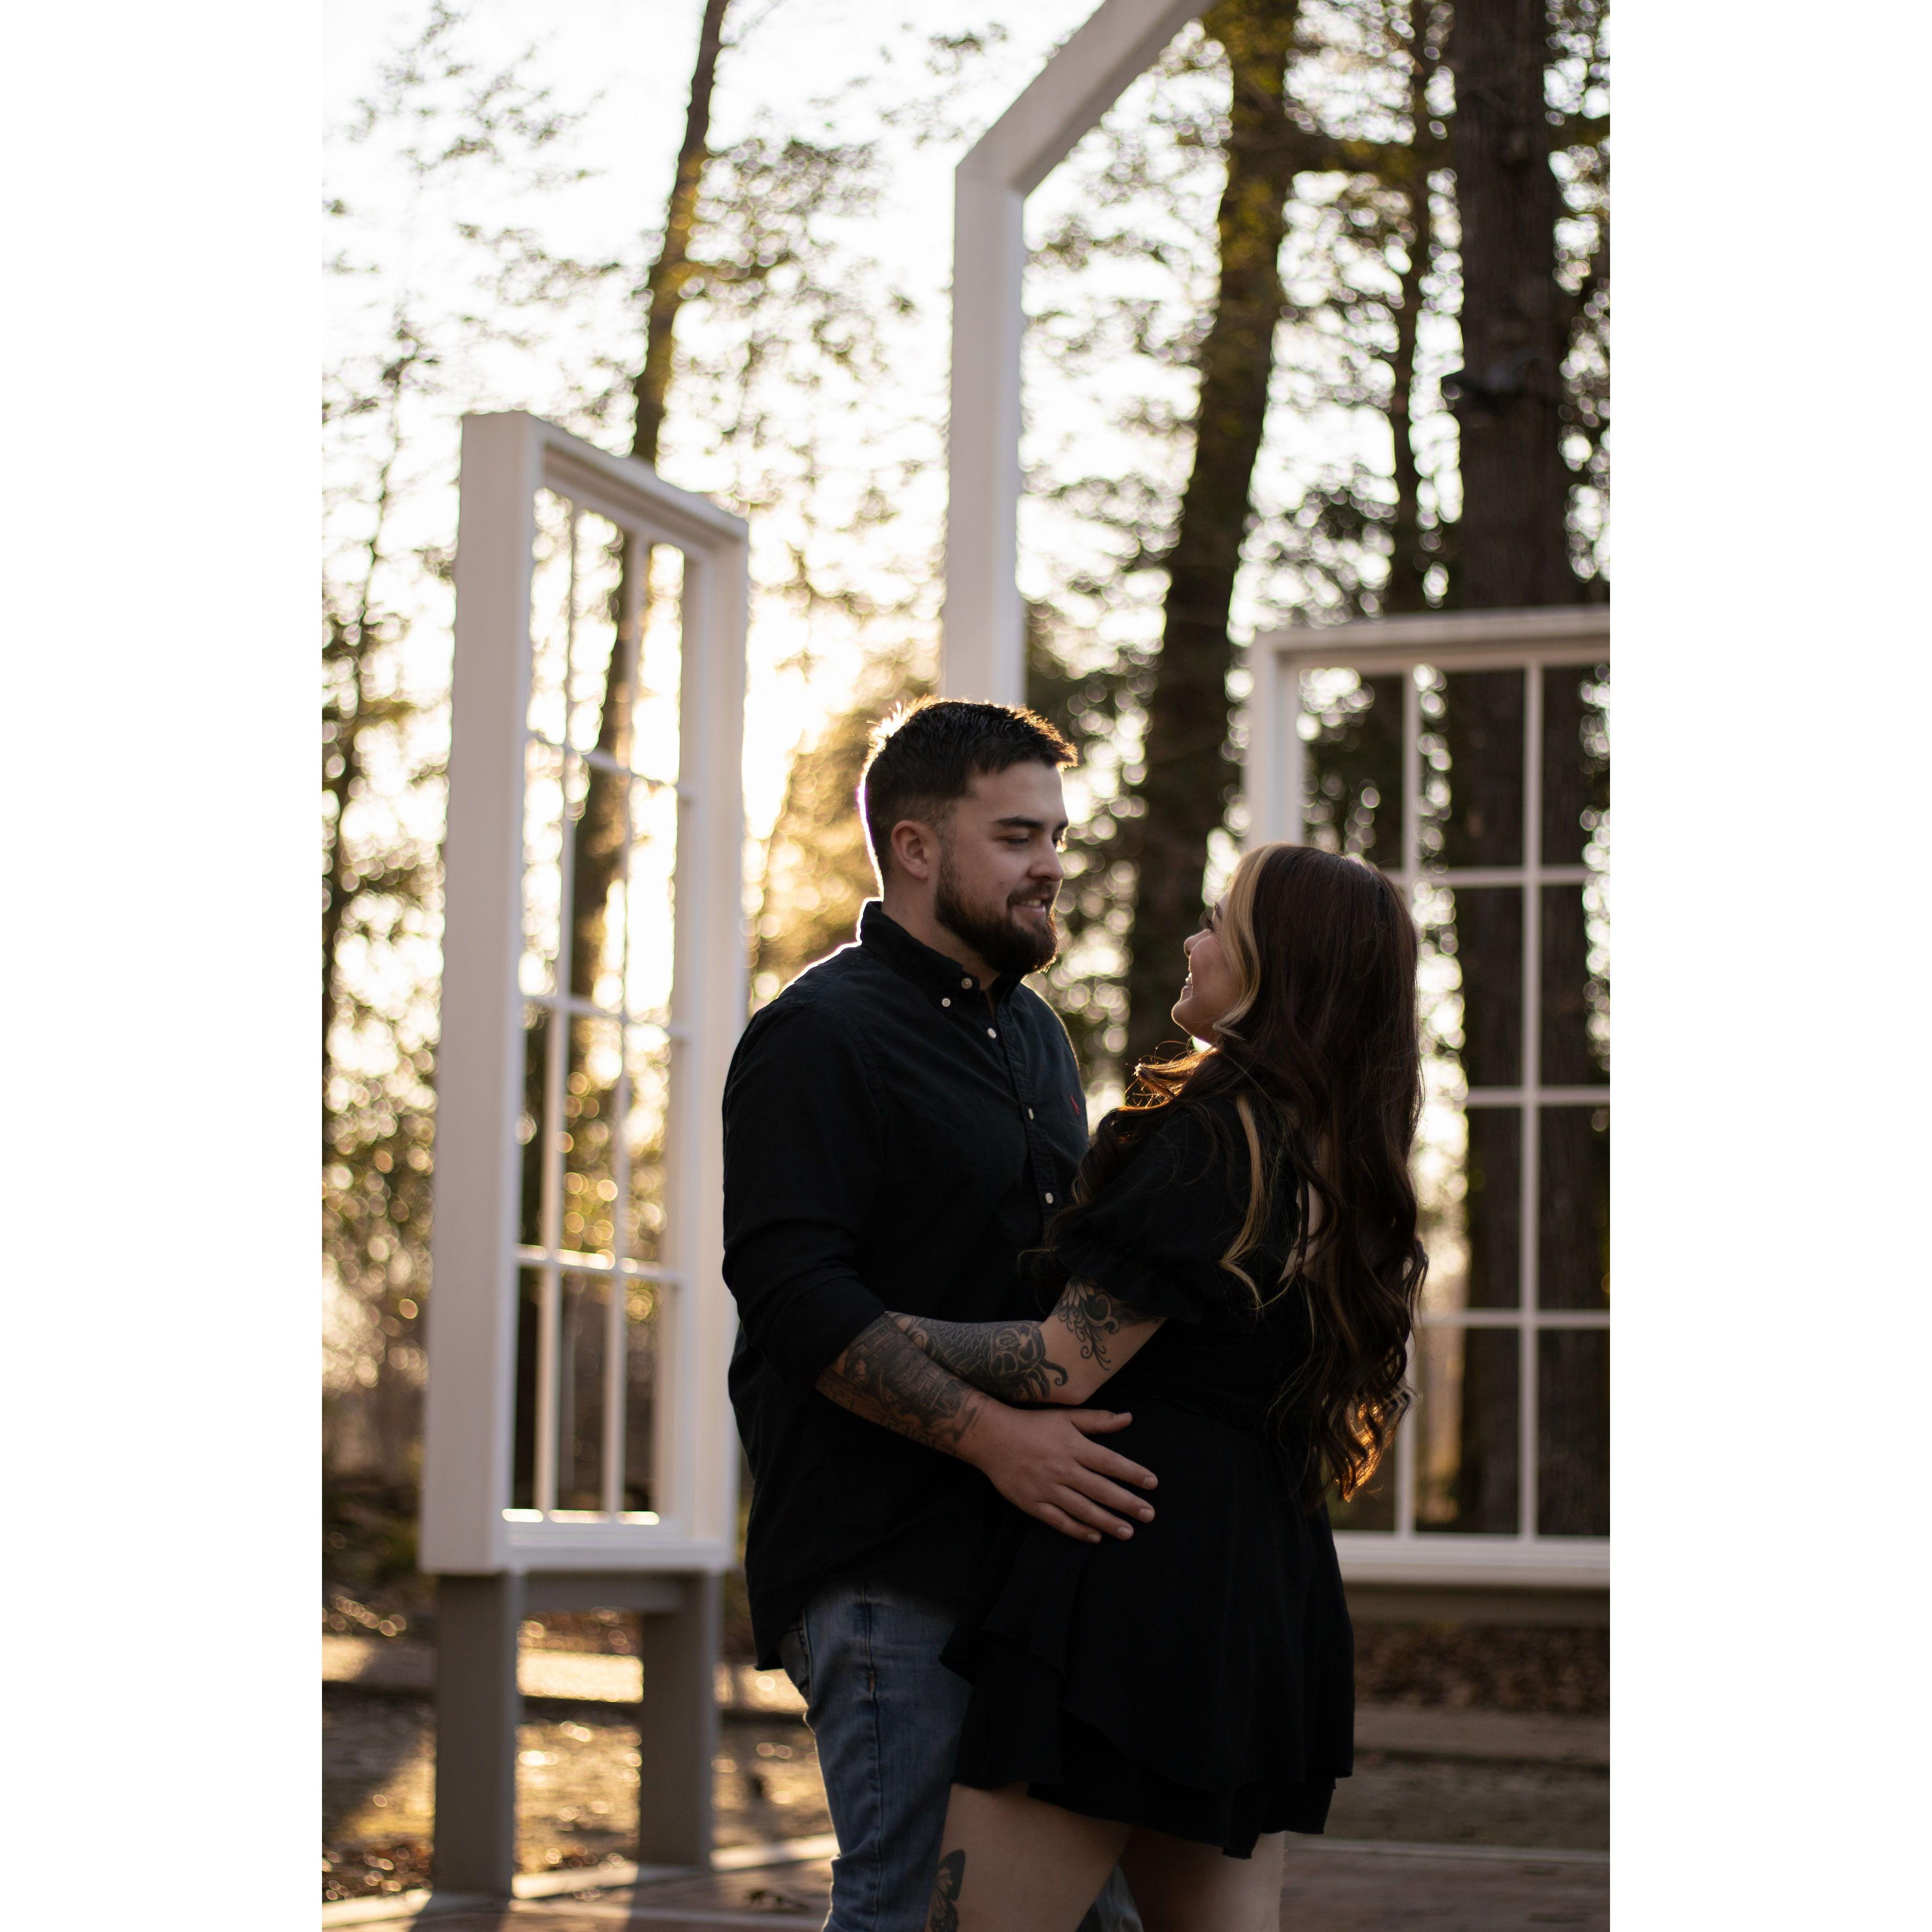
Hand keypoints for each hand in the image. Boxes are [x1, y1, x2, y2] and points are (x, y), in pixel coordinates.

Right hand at [961, 1404, 1157, 1544]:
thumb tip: (1128, 1418)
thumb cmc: (1032, 1424)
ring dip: (1107, 1522)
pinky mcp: (1032, 1504)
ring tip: (1128, 1532)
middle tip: (1149, 1515)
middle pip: (1100, 1489)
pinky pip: (1059, 1521)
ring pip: (1082, 1509)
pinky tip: (1096, 1536)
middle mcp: (1062, 1469)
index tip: (1152, 1483)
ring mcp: (1046, 1489)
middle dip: (1127, 1503)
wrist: (991, 1437)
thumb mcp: (1065, 1416)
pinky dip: (1078, 1530)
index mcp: (1072, 1446)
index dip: (1132, 1473)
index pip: (1109, 1462)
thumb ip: (1097, 1420)